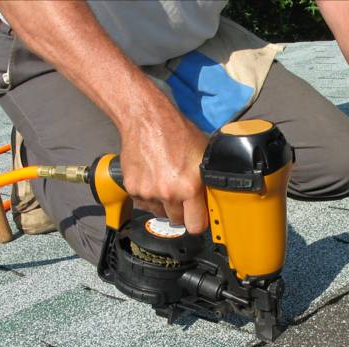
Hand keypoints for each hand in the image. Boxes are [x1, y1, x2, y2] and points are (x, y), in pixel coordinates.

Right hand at [118, 95, 208, 233]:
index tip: (198, 217)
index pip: (196, 226)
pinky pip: (144, 203)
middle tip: (182, 195)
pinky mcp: (132, 189)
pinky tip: (153, 177)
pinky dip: (149, 195)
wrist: (147, 120)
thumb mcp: (203, 156)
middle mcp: (168, 193)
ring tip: (165, 181)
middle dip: (181, 212)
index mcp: (189, 187)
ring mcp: (148, 192)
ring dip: (163, 203)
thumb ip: (208, 181)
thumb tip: (216, 198)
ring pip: (159, 212)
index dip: (198, 222)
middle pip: (177, 221)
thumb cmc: (177, 133)